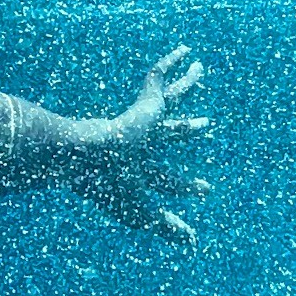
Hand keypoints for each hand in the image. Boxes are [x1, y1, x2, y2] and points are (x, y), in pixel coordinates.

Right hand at [69, 46, 213, 244]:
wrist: (88, 157)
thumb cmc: (109, 188)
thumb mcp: (143, 214)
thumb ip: (168, 227)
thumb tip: (193, 244)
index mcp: (136, 170)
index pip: (166, 179)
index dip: (187, 186)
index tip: (206, 189)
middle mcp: (140, 142)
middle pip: (171, 134)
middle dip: (187, 131)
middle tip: (206, 125)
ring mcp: (141, 122)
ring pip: (170, 99)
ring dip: (186, 86)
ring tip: (200, 69)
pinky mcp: (144, 104)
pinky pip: (158, 77)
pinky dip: (171, 63)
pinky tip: (187, 51)